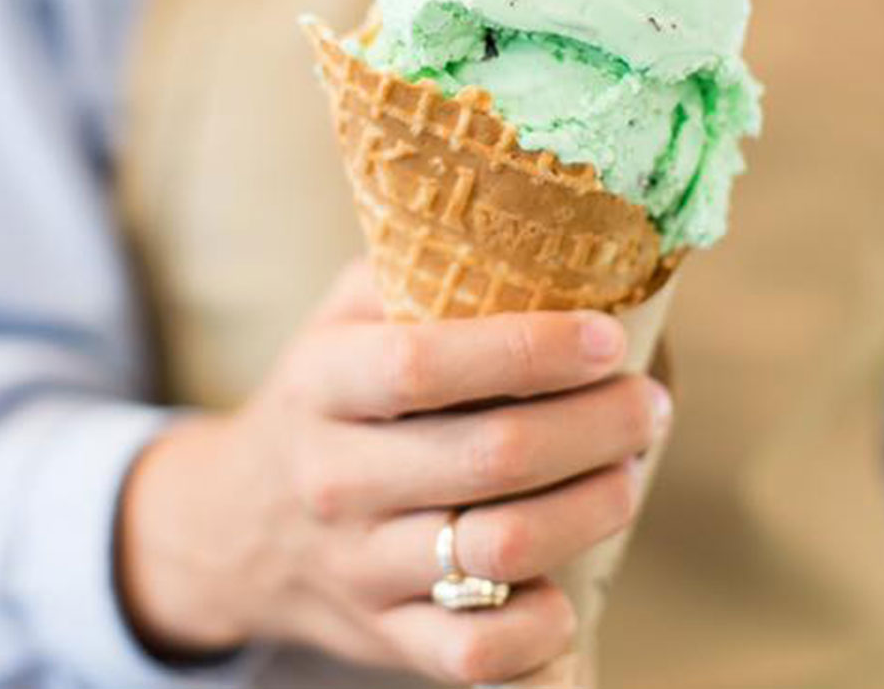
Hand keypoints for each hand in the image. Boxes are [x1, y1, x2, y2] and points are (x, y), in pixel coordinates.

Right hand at [118, 261, 671, 683]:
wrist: (235, 526)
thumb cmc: (321, 402)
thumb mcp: (341, 319)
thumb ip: (419, 272)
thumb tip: (552, 236)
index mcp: (323, 384)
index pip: (427, 365)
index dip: (530, 350)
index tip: (606, 338)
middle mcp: (334, 479)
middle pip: (489, 458)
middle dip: (597, 426)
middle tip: (647, 404)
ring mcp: (358, 567)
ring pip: (500, 549)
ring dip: (594, 508)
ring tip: (627, 472)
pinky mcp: (384, 638)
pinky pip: (476, 655)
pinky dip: (542, 626)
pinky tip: (568, 582)